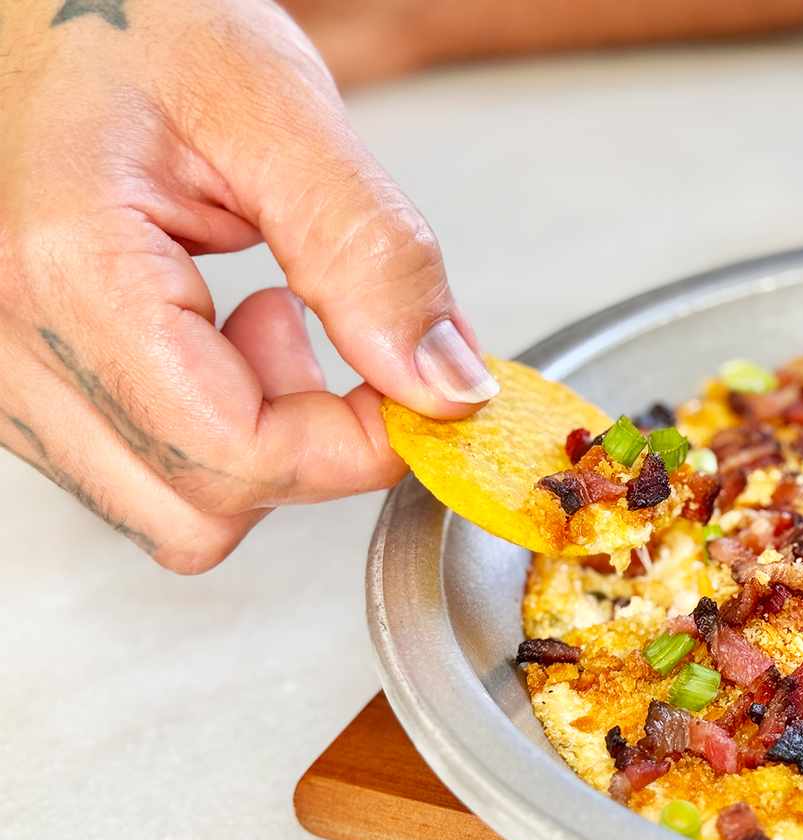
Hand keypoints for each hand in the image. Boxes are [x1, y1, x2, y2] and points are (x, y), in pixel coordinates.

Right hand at [0, 0, 497, 572]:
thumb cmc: (131, 19)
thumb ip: (371, 254)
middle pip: (201, 512)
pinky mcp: (23, 383)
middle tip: (328, 331)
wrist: (37, 7)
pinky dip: (210, 434)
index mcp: (69, 269)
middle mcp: (10, 343)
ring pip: (170, 513)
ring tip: (267, 317)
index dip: (356, 445)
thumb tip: (445, 387)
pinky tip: (218, 334)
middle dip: (307, 448)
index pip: (237, 456)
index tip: (417, 391)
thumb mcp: (278, 108)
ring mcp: (4, 374)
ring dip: (257, 445)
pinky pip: (138, 474)